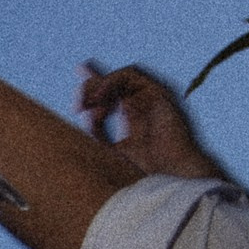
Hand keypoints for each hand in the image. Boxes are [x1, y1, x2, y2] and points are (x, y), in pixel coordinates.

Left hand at [76, 62, 220, 181]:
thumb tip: (85, 114)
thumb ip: (99, 132)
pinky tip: (100, 98)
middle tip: (78, 107)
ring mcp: (151, 97)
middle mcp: (143, 103)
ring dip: (100, 85)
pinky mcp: (158, 91)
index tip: (76, 104)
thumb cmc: (148, 168)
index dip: (92, 89)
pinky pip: (130, 75)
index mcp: (133, 116)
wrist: (172, 173)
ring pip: (120, 76)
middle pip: (113, 84)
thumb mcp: (113, 150)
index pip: (111, 95)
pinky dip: (111, 82)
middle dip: (91, 91)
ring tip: (88, 103)